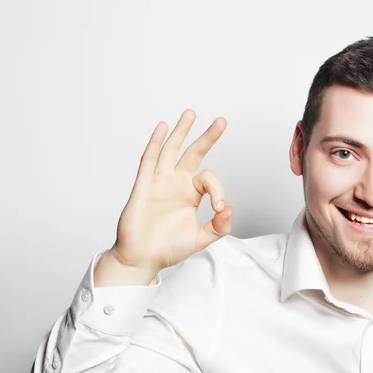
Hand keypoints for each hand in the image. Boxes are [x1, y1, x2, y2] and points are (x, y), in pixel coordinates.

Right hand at [110, 109, 231, 273]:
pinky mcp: (143, 187)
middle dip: (207, 137)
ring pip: (171, 150)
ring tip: (190, 113)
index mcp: (190, 195)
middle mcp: (176, 184)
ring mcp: (159, 183)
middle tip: (221, 121)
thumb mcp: (201, 239)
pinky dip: (155, 143)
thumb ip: (219, 226)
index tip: (219, 209)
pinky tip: (162, 128)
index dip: (219, 190)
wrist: (142, 259)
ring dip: (180, 132)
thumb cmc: (168, 249)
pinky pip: (149, 161)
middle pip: (193, 154)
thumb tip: (229, 209)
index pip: (209, 179)